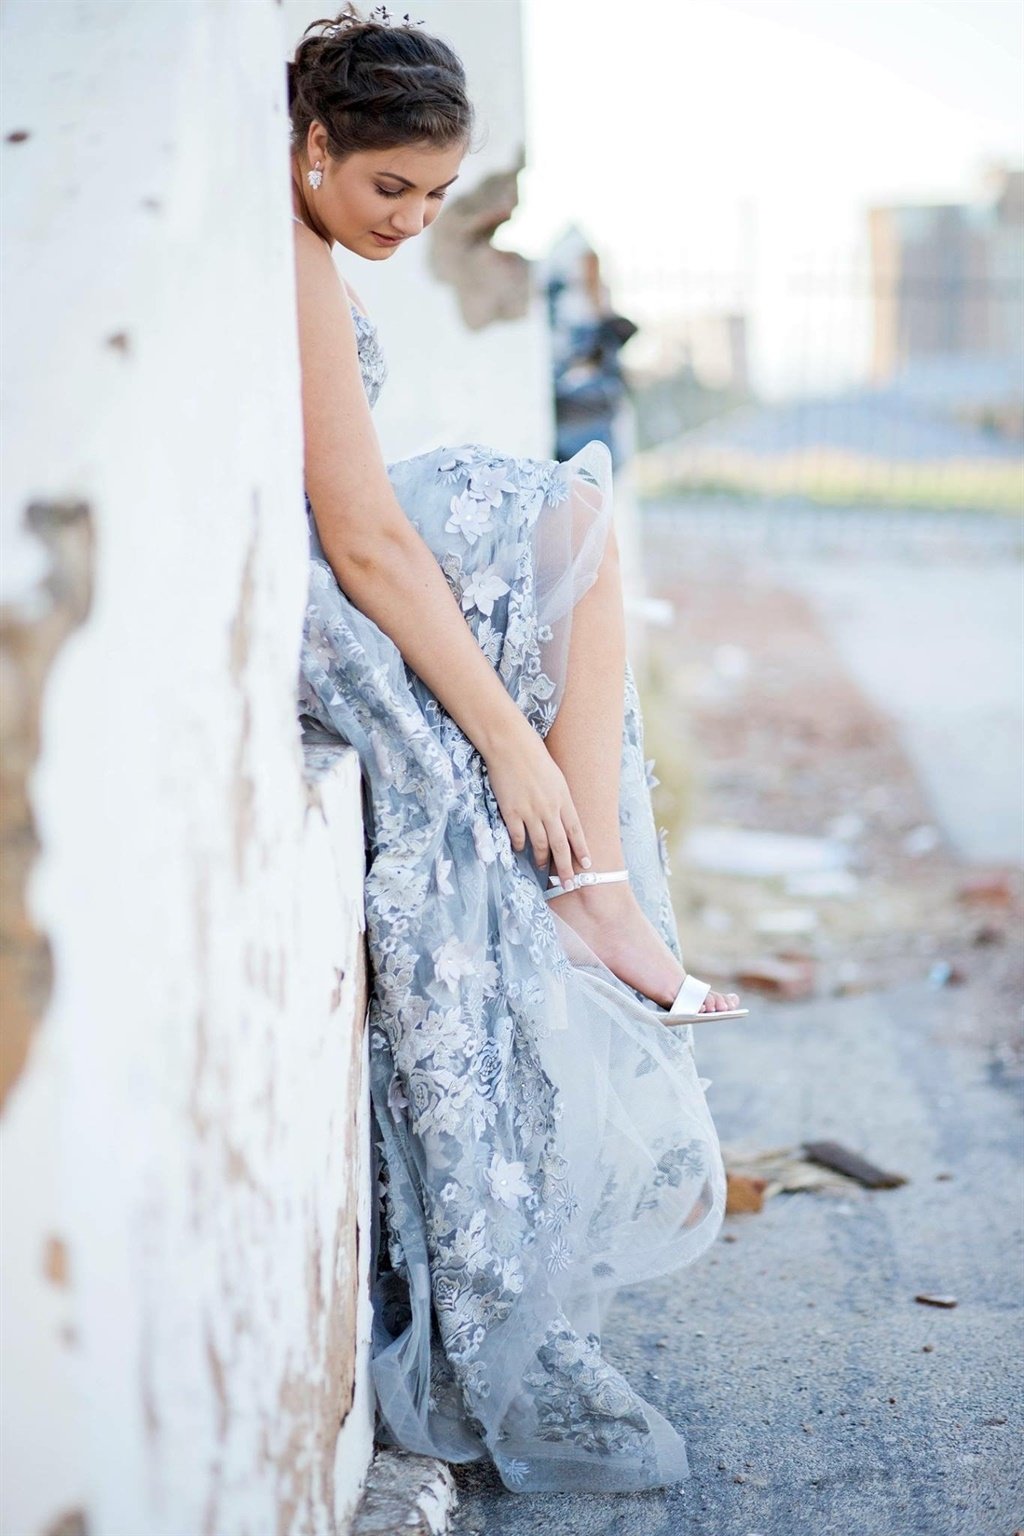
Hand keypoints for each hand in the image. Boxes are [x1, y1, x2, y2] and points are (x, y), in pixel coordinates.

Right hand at [483, 729, 590, 894]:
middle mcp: (550, 809)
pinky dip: (519, 846)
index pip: (576, 831)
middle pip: (560, 845)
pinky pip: (518, 837)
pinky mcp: (511, 812)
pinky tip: (519, 850)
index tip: (587, 865)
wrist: (511, 745)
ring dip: (542, 860)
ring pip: (540, 844)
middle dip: (565, 867)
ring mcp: (530, 812)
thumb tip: (561, 816)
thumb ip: (560, 798)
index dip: (581, 850)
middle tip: (568, 884)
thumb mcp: (556, 777)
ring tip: (542, 868)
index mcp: (563, 799)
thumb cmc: (534, 756)